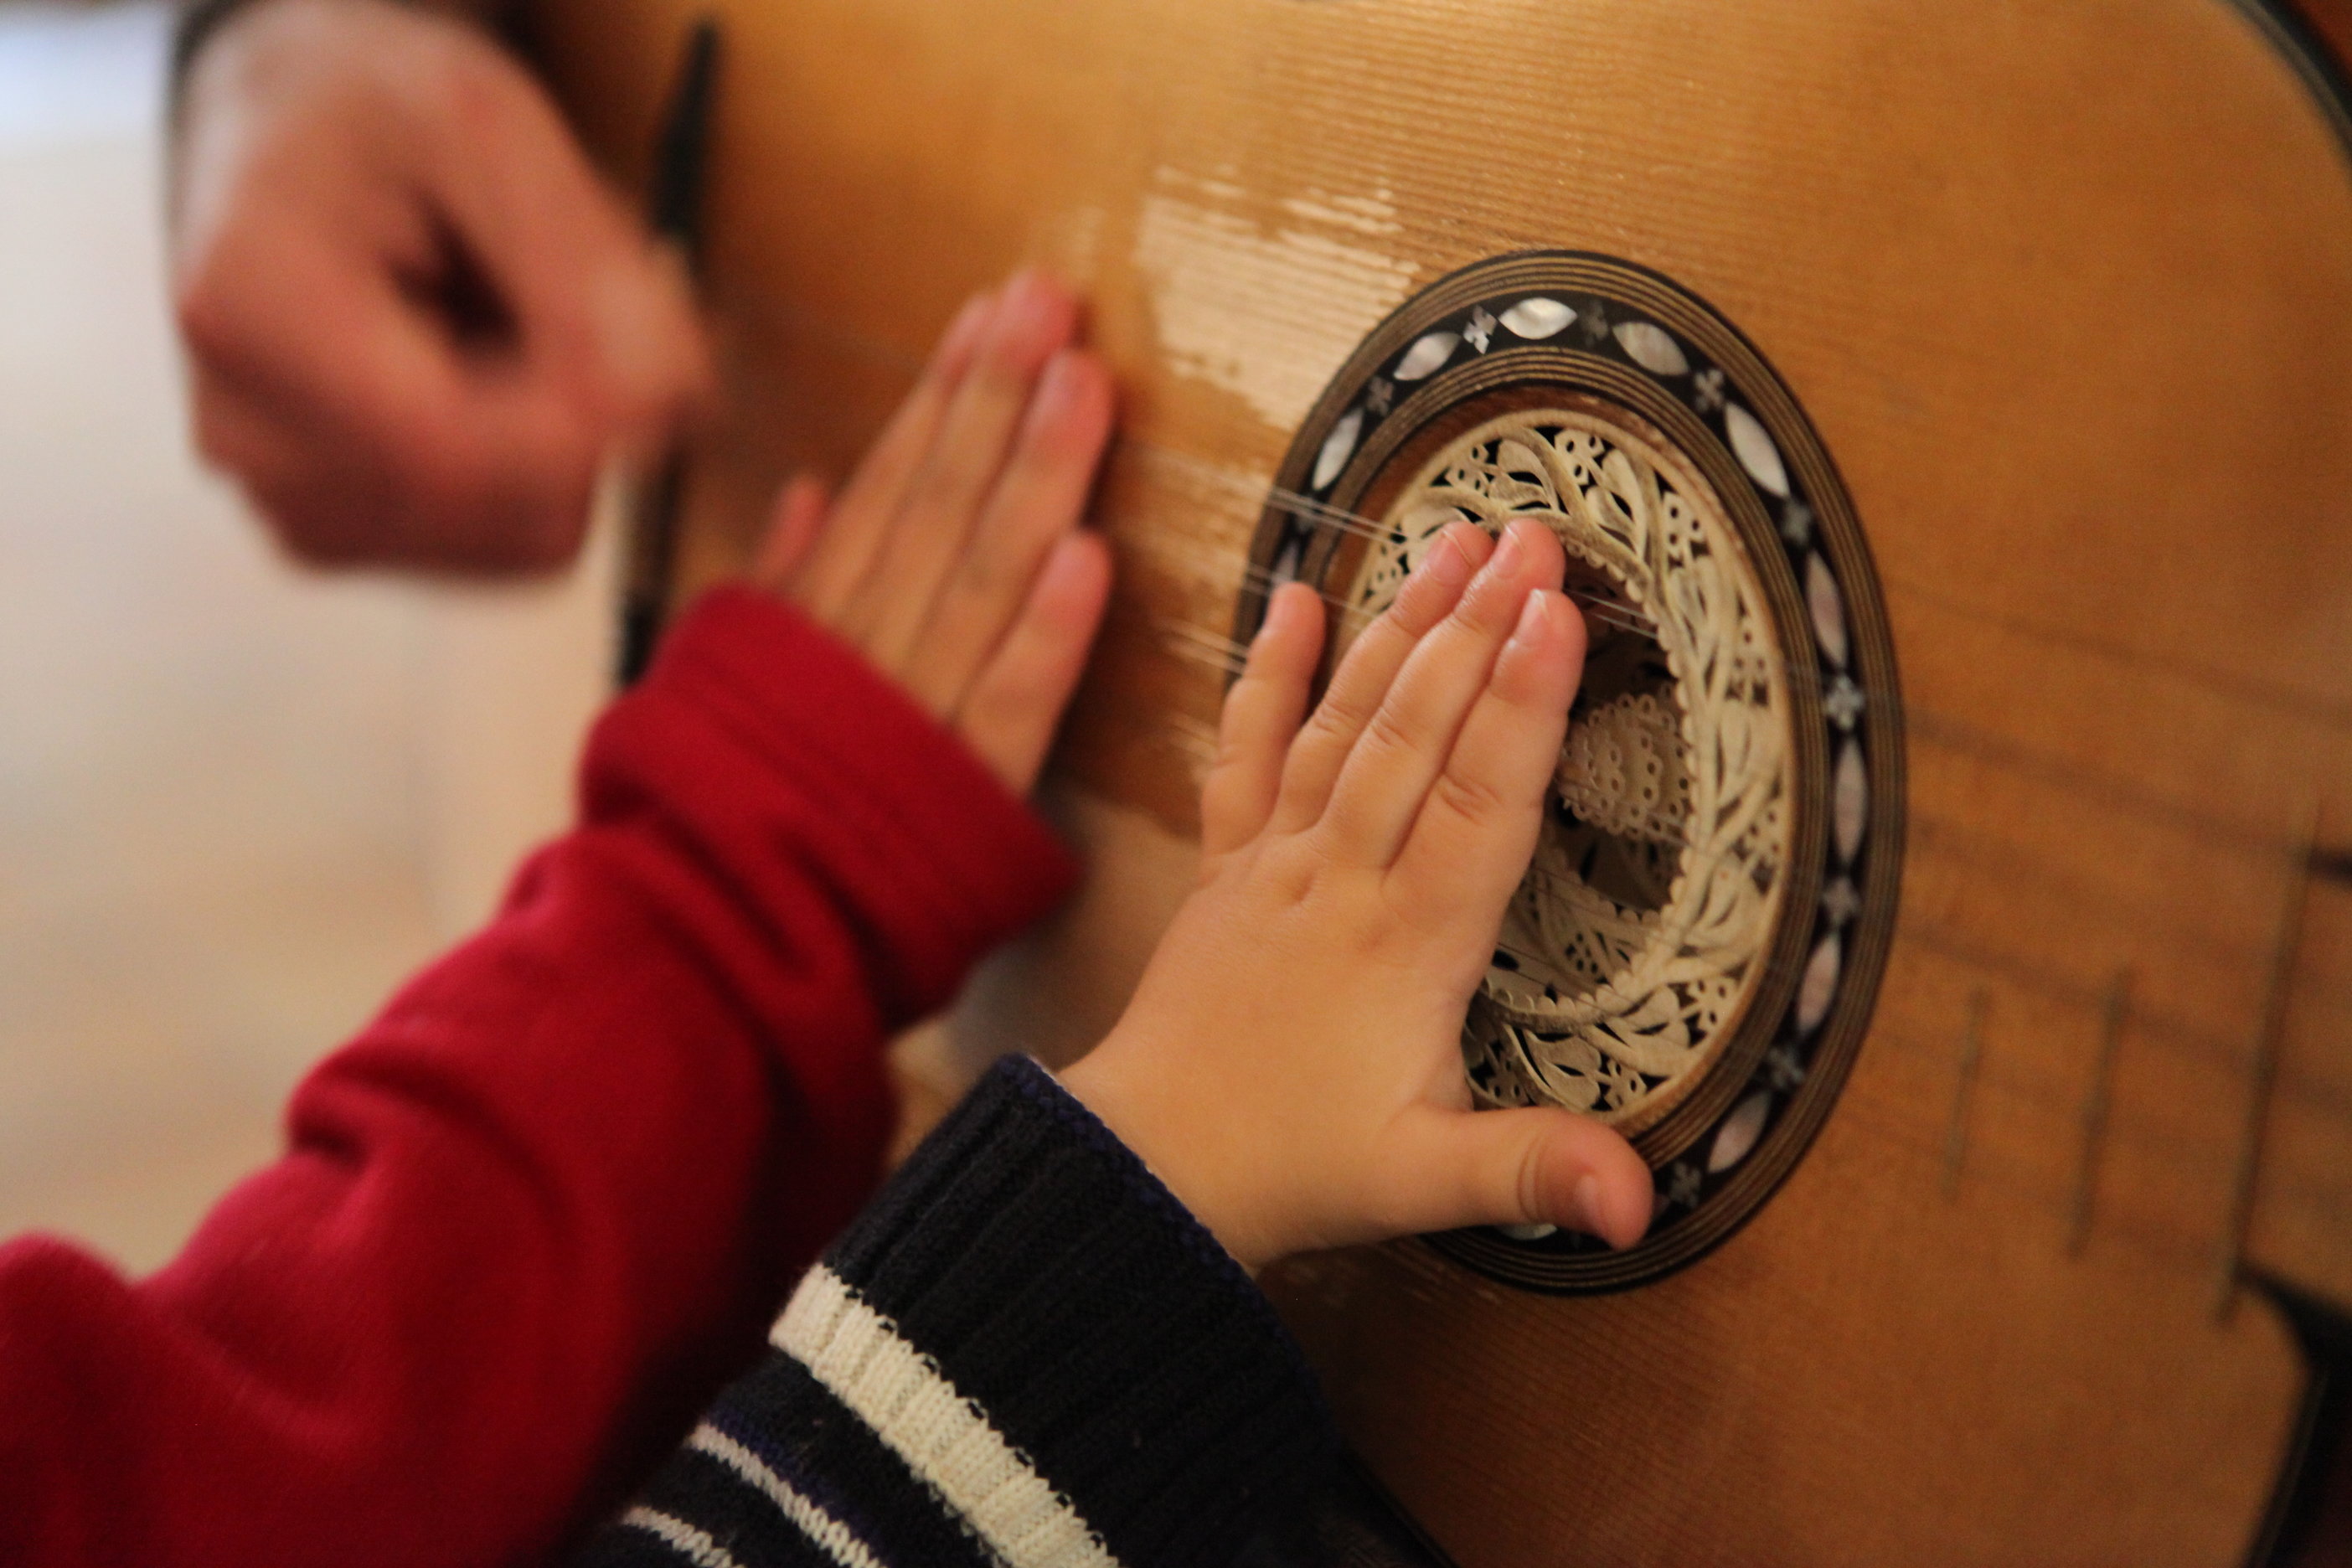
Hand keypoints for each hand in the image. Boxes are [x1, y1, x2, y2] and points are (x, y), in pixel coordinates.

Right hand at [172, 0, 710, 571]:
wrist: (296, 140)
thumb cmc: (373, 117)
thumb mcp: (487, 123)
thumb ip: (581, 264)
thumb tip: (658, 402)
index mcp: (251, 308)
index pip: (441, 443)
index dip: (580, 427)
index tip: (655, 364)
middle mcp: (247, 429)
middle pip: (497, 503)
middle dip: (578, 415)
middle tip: (561, 301)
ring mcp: (289, 499)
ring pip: (521, 538)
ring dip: (564, 441)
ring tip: (505, 330)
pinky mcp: (343, 535)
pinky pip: (510, 548)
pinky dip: (541, 474)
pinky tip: (489, 383)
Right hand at [748, 271, 1114, 795]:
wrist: (706, 939)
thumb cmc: (728, 811)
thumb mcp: (731, 680)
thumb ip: (781, 583)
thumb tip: (813, 484)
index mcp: (821, 620)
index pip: (897, 486)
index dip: (949, 393)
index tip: (996, 311)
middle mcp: (867, 650)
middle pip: (942, 505)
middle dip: (996, 397)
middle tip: (1050, 302)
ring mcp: (912, 716)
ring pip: (979, 579)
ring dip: (1033, 476)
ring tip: (1082, 384)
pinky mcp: (955, 794)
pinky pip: (1008, 705)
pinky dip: (1046, 635)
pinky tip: (1089, 556)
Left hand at [1062, 519, 1654, 1270]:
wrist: (1144, 1167)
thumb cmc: (1292, 1169)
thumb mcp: (1426, 1185)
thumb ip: (1534, 1172)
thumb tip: (1643, 1200)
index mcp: (1406, 947)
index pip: (1480, 806)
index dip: (1523, 708)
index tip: (1558, 616)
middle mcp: (1341, 882)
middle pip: (1417, 737)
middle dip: (1476, 630)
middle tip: (1532, 537)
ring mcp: (1279, 862)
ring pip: (1343, 725)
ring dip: (1398, 629)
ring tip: (1452, 541)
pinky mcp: (1228, 864)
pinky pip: (1245, 753)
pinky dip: (1267, 676)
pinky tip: (1293, 598)